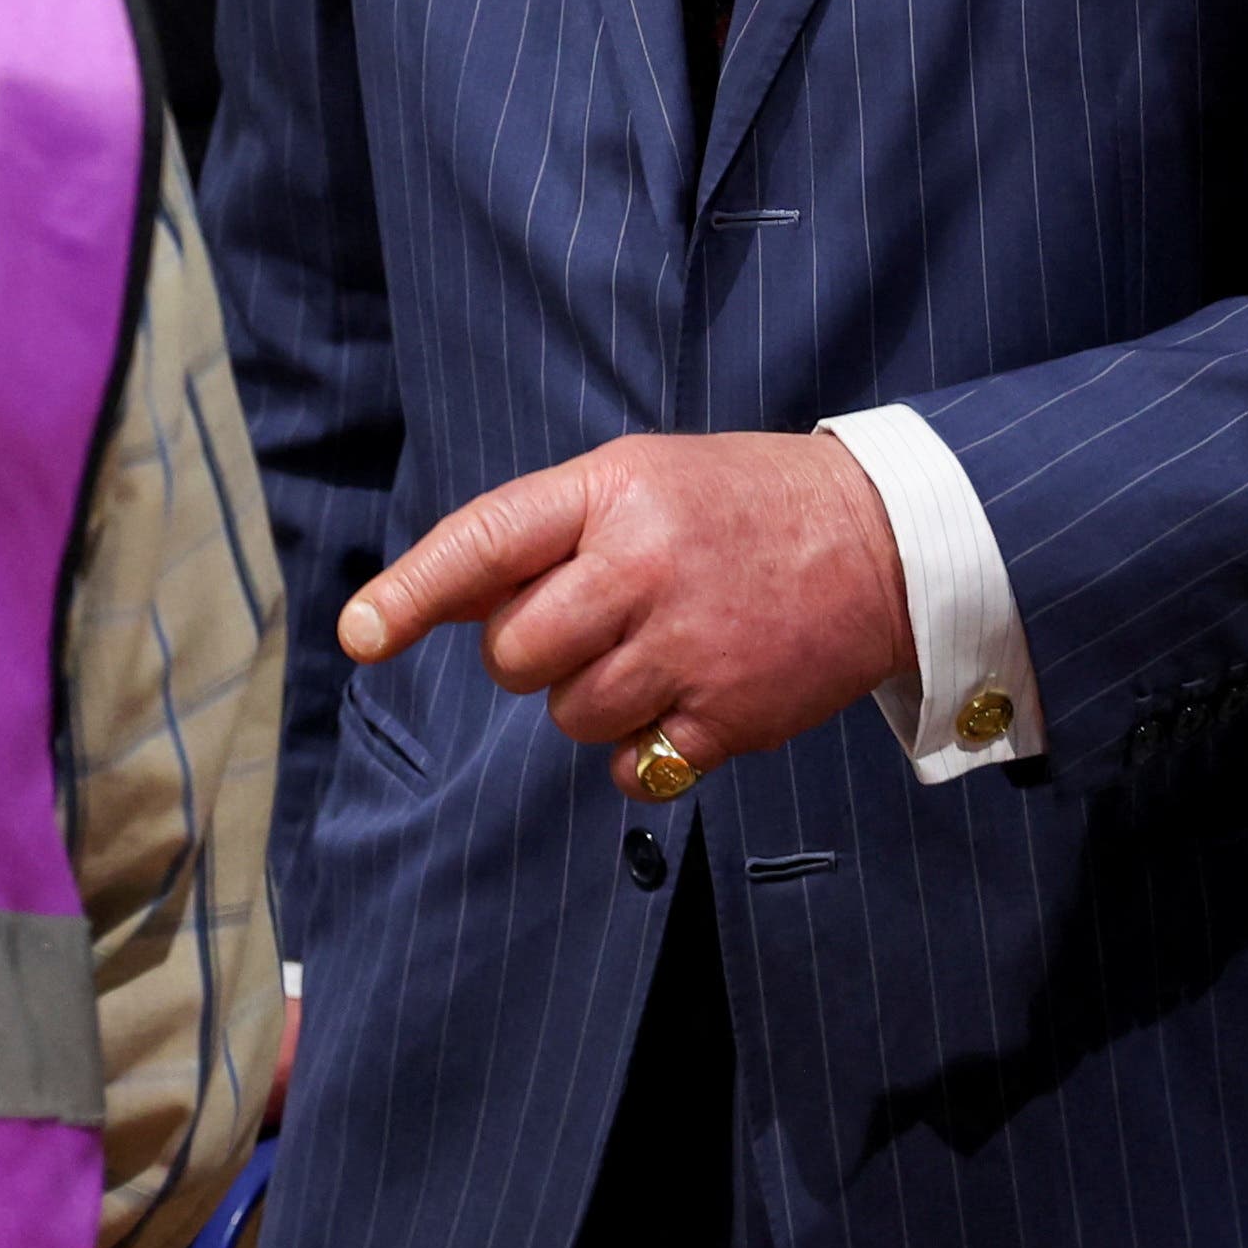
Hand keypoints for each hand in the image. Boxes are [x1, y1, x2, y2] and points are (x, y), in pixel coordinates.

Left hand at [342, 431, 912, 795]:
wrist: (887, 540)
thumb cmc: (742, 506)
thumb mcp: (646, 477)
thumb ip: (553, 530)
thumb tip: (454, 605)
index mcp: (614, 493)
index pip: (486, 542)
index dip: (411, 591)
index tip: (360, 633)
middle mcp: (643, 567)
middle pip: (514, 652)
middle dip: (531, 652)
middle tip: (594, 621)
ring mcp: (688, 646)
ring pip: (567, 716)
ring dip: (592, 700)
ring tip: (654, 651)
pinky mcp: (730, 715)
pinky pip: (630, 769)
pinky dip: (640, 754)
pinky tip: (683, 703)